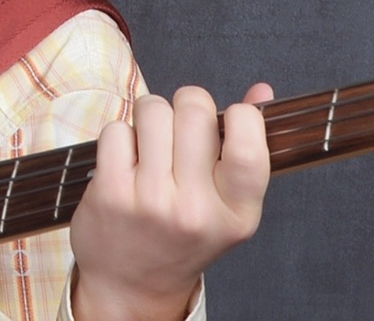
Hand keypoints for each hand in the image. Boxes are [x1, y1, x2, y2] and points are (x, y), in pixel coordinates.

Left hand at [68, 82, 272, 320]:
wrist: (134, 283)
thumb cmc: (184, 233)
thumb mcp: (227, 205)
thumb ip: (246, 148)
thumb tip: (261, 89)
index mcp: (238, 213)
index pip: (249, 146)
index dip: (240, 115)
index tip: (228, 118)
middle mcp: (197, 210)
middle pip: (194, 111)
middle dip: (186, 103)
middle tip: (180, 126)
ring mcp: (152, 201)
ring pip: (152, 110)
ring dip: (149, 115)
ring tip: (151, 142)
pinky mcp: (112, 192)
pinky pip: (117, 129)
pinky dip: (120, 135)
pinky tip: (126, 161)